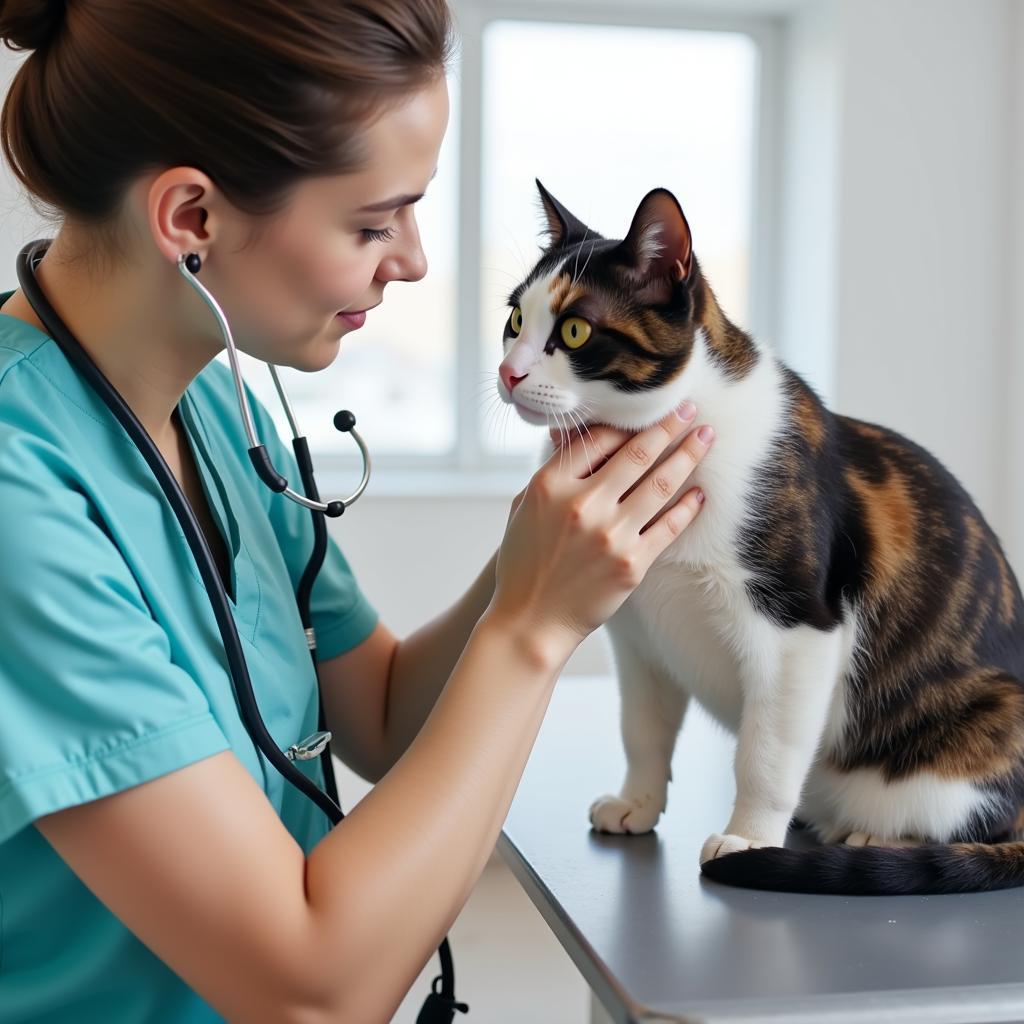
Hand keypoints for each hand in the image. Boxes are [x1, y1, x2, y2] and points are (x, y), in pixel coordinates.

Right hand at [487, 403, 712, 664]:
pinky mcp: (632, 563)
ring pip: (661, 484)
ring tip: (705, 437)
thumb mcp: (524, 507)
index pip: (597, 439)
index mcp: (550, 485)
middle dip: (668, 426)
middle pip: (637, 453)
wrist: (530, 621)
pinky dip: (689, 506)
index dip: (626, 423)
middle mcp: (582, 504)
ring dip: (688, 455)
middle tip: (689, 408)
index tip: (647, 411)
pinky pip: (670, 525)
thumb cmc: (525, 563)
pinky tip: (700, 492)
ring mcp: (610, 534)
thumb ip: (555, 471)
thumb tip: (587, 438)